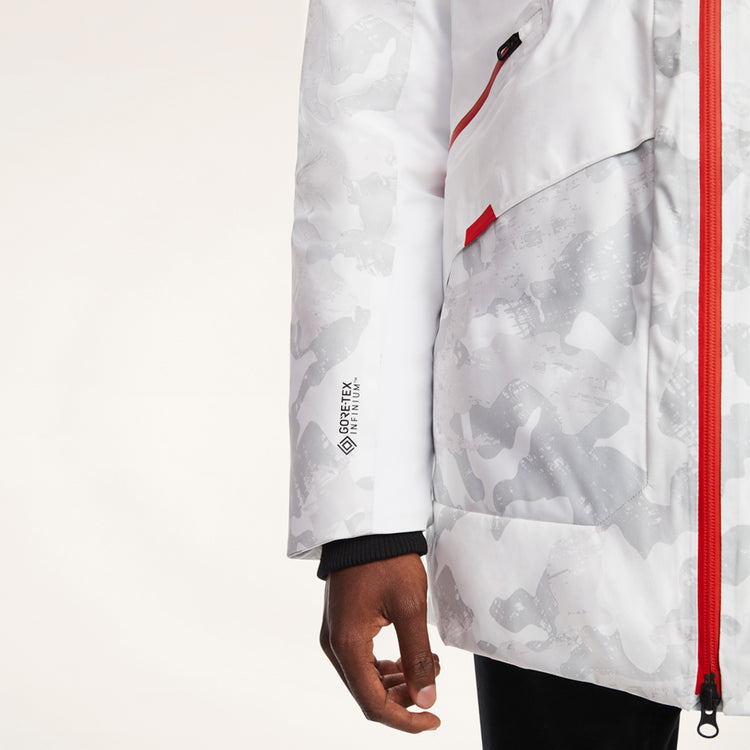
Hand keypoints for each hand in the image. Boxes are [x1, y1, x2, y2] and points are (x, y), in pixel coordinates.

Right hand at [320, 554, 440, 732]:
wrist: (367, 528)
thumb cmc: (387, 561)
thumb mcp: (410, 608)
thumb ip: (418, 658)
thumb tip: (426, 700)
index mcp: (348, 644)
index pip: (373, 703)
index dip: (405, 720)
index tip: (433, 719)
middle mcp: (335, 644)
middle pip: (367, 694)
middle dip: (404, 700)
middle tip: (435, 685)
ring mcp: (335, 634)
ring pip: (364, 679)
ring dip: (396, 682)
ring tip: (429, 666)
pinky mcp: (341, 625)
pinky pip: (361, 660)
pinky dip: (385, 667)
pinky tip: (408, 658)